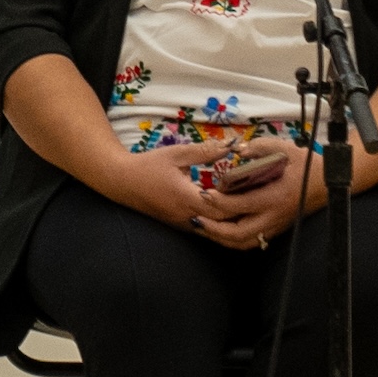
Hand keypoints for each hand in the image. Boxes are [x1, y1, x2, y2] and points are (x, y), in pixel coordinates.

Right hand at [93, 128, 243, 226]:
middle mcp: (187, 216)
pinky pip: (203, 229)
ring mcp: (182, 224)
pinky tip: (226, 213)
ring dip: (228, 222)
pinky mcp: (178, 225)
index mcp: (188, 198)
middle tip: (257, 201)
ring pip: (213, 230)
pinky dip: (216, 223)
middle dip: (239, 213)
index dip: (239, 201)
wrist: (120, 181)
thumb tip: (231, 146)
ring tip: (246, 209)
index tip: (255, 190)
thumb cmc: (147, 165)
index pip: (222, 207)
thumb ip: (205, 151)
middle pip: (222, 223)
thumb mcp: (176, 154)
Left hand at [191, 133, 332, 249]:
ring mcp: (275, 226)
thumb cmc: (307, 165)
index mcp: (275, 197)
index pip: (241, 205)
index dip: (220, 202)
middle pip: (238, 233)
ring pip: (243, 242)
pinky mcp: (275, 230)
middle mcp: (273, 216)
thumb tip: (237, 149)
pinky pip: (251, 241)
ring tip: (202, 227)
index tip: (204, 194)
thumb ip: (260, 147)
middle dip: (214, 228)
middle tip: (195, 217)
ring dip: (220, 238)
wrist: (328, 184)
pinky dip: (232, 240)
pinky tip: (219, 231)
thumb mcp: (286, 149)